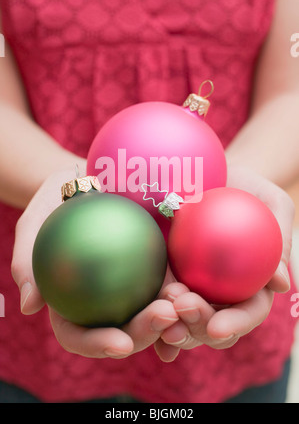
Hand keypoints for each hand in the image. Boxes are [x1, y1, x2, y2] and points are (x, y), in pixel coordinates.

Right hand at [11, 168, 177, 358]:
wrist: (89, 179)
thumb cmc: (56, 200)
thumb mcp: (35, 220)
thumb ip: (26, 260)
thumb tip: (30, 307)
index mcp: (70, 303)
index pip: (79, 334)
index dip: (97, 345)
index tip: (120, 343)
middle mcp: (102, 303)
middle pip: (122, 332)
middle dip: (145, 334)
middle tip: (165, 316)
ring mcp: (130, 289)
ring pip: (151, 314)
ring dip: (173, 319)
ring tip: (186, 306)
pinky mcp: (154, 270)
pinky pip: (169, 285)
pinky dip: (183, 294)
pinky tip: (195, 289)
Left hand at [154, 165, 294, 361]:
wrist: (212, 171)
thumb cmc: (248, 187)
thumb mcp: (273, 203)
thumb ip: (281, 239)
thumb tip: (281, 285)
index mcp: (250, 284)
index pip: (248, 311)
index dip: (235, 324)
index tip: (218, 327)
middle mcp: (219, 292)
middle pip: (211, 323)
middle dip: (197, 327)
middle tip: (182, 307)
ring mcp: (190, 285)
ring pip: (181, 318)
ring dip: (170, 324)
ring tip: (159, 311)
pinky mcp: (163, 274)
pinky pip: (154, 298)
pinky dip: (148, 313)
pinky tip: (137, 314)